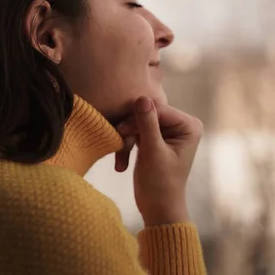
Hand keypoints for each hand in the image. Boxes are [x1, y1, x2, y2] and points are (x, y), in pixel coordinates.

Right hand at [115, 97, 202, 225]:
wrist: (157, 209)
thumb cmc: (160, 184)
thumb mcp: (153, 152)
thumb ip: (148, 124)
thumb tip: (142, 97)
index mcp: (188, 125)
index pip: (157, 109)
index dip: (137, 117)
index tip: (121, 130)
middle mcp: (181, 124)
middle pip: (147, 113)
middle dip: (131, 129)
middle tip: (119, 143)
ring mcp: (167, 130)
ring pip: (138, 122)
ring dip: (127, 138)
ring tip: (120, 158)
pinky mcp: (155, 137)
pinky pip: (136, 130)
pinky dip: (127, 143)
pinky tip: (121, 163)